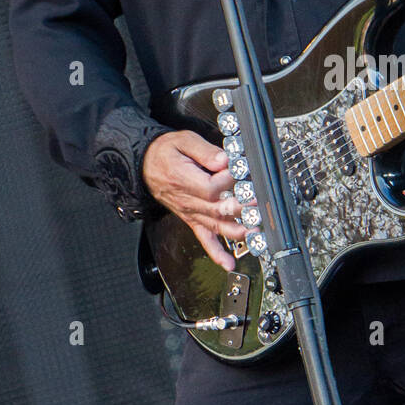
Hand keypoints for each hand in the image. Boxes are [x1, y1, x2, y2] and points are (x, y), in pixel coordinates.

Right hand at [141, 130, 245, 272]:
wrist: (145, 165)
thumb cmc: (165, 152)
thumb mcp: (183, 141)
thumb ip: (204, 150)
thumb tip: (224, 160)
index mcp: (183, 180)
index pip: (211, 187)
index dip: (228, 181)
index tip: (239, 170)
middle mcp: (187, 201)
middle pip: (217, 210)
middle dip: (241, 208)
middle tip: (258, 204)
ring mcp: (190, 213)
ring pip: (215, 226)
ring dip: (237, 232)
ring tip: (255, 232)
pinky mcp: (192, 219)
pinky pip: (203, 239)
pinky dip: (216, 253)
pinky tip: (228, 263)